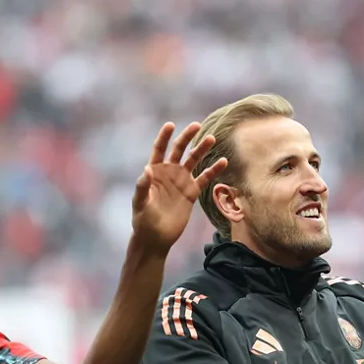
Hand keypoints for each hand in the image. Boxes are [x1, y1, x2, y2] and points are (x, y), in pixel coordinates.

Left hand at [131, 122, 228, 253]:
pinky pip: (204, 178)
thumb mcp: (140, 203)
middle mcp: (169, 173)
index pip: (159, 149)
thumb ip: (142, 186)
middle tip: (197, 126)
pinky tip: (223, 161)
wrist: (156, 237)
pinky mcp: (192, 193)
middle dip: (187, 137)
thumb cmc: (143, 220)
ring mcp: (182, 181)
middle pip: (179, 150)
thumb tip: (147, 169)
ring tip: (211, 139)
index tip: (171, 125)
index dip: (165, 137)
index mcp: (154, 172)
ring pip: (193, 161)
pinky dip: (213, 170)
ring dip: (202, 150)